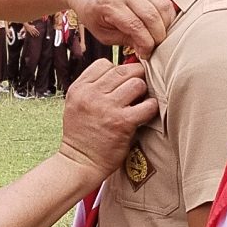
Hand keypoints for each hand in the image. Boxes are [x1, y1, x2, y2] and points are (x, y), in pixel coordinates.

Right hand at [58, 59, 155, 176]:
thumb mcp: (76, 105)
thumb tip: (119, 72)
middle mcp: (91, 95)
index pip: (104, 64)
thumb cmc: (81, 135)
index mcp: (79, 89)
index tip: (122, 82)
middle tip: (138, 89)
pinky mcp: (122, 123)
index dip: (117, 71)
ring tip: (140, 101)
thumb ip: (92, 88)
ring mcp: (107, 108)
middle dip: (134, 77)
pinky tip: (147, 112)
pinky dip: (151, 107)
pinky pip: (147, 105)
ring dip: (143, 91)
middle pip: (122, 70)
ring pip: (136, 83)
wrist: (80, 163)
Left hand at [70, 0, 176, 59]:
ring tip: (157, 37)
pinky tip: (159, 26)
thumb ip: (124, 40)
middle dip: (157, 37)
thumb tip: (145, 49)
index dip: (145, 44)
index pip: (136, 26)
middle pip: (152, 16)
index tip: (146, 54)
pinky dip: (166, 15)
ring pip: (163, 6)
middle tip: (154, 48)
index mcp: (108, 4)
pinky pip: (162, 0)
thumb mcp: (100, 32)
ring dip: (165, 26)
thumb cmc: (90, 9)